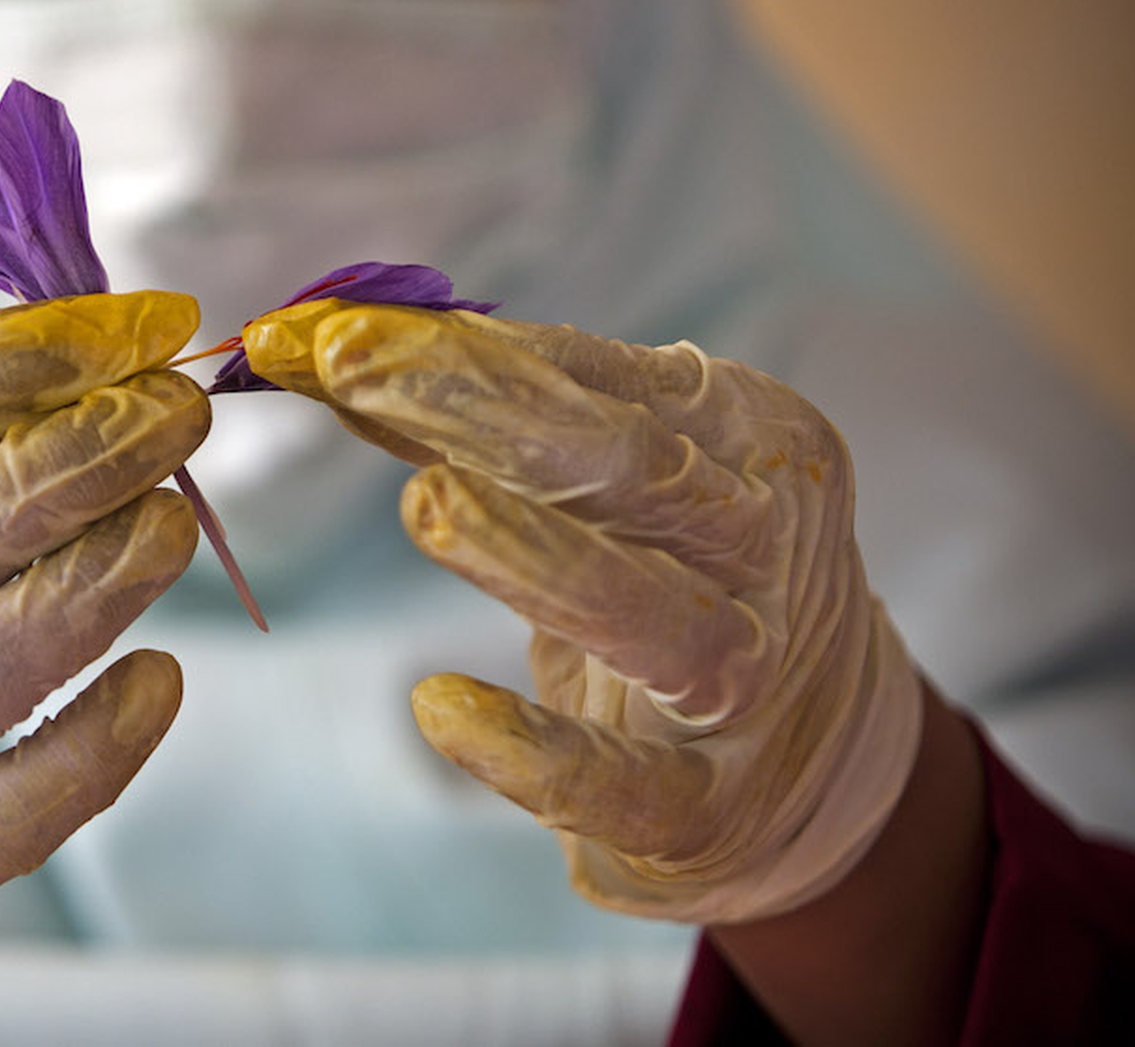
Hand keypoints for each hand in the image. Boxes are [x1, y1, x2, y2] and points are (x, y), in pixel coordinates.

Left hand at [244, 301, 921, 923]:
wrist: (816, 750)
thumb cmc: (680, 572)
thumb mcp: (614, 481)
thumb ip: (478, 422)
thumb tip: (318, 346)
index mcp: (743, 433)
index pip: (588, 373)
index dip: (450, 348)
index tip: (323, 329)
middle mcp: (762, 543)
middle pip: (624, 465)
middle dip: (477, 405)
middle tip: (348, 363)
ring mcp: (748, 679)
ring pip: (645, 609)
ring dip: (530, 553)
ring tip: (425, 502)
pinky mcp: (707, 805)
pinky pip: (620, 778)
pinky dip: (532, 748)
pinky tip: (439, 707)